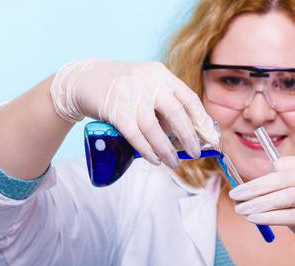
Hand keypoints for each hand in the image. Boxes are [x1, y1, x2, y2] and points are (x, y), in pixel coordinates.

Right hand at [50, 59, 219, 167]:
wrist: (84, 79)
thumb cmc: (123, 87)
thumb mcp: (147, 83)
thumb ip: (165, 101)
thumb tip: (188, 132)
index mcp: (161, 74)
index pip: (188, 98)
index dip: (201, 120)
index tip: (210, 137)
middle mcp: (148, 82)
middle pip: (175, 113)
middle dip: (188, 137)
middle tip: (195, 153)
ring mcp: (130, 95)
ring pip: (154, 128)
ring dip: (166, 149)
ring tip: (173, 162)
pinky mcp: (114, 110)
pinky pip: (135, 135)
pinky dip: (147, 150)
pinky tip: (155, 159)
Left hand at [229, 156, 294, 265]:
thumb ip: (277, 187)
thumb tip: (244, 188)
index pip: (284, 165)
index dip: (261, 176)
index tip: (243, 187)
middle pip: (282, 178)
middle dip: (254, 188)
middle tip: (235, 195)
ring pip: (284, 196)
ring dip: (258, 203)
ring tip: (240, 209)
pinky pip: (289, 215)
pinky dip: (268, 217)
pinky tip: (253, 218)